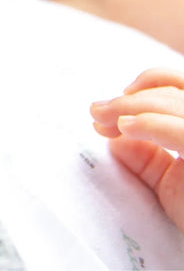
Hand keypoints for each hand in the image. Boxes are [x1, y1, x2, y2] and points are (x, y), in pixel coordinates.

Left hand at [91, 68, 183, 229]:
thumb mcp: (170, 185)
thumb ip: (147, 158)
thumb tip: (115, 137)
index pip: (181, 86)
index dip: (148, 85)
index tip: (115, 102)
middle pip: (173, 95)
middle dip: (129, 101)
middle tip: (96, 112)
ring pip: (175, 103)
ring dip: (131, 107)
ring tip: (102, 120)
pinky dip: (151, 124)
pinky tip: (125, 129)